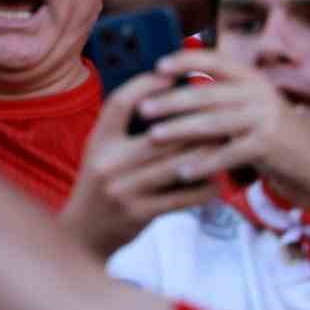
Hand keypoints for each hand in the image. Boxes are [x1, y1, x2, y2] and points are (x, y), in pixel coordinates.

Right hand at [58, 72, 220, 257]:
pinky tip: (216, 181)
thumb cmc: (101, 184)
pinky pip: (183, 197)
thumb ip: (125, 129)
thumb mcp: (101, 151)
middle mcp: (108, 163)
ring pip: (178, 165)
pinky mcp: (140, 213)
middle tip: (218, 113)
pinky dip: (204, 187)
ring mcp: (124, 190)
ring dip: (206, 154)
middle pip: (161, 135)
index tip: (170, 77)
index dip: (145, 86)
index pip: (119, 103)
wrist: (84, 232)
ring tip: (225, 143)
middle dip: (194, 124)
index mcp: (98, 141)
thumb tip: (167, 97)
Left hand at [135, 51, 309, 202]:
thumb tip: (179, 95)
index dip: (185, 61)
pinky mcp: (267, 145)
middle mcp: (258, 92)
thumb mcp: (254, 107)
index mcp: (252, 79)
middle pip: (206, 94)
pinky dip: (203, 163)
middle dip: (171, 101)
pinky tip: (182, 171)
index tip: (158, 66)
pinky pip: (227, 154)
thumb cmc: (277, 135)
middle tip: (143, 109)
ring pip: (212, 123)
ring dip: (179, 130)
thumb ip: (224, 99)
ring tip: (153, 137)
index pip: (215, 61)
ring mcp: (264, 118)